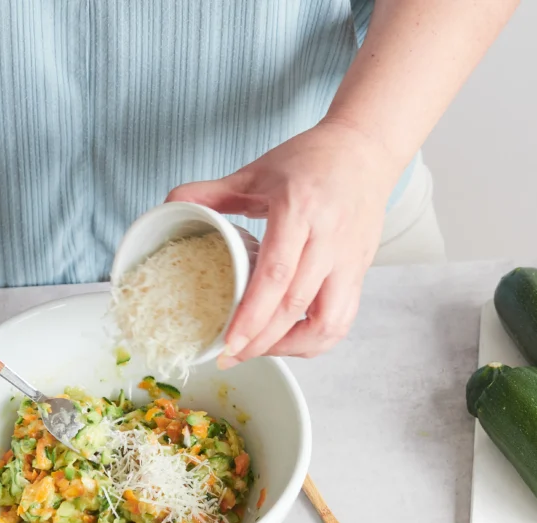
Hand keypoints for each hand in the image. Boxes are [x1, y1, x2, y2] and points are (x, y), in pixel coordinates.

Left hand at [166, 120, 400, 364]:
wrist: (366, 150)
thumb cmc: (312, 160)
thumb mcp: (258, 170)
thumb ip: (213, 192)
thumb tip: (170, 204)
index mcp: (299, 210)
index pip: (277, 274)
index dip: (252, 315)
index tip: (229, 342)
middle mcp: (329, 238)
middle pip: (296, 305)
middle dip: (263, 341)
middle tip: (231, 357)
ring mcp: (349, 259)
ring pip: (328, 322)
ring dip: (293, 346)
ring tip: (261, 351)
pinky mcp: (360, 271)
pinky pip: (343, 319)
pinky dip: (316, 340)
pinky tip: (290, 341)